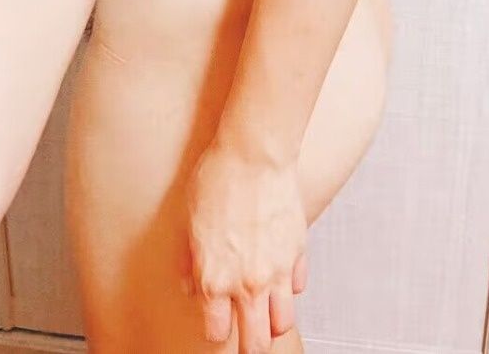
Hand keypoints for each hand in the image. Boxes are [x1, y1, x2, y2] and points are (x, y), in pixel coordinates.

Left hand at [184, 142, 307, 353]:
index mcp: (216, 279)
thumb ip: (191, 261)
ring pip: (282, 322)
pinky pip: (298, 285)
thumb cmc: (218, 179)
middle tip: (245, 334)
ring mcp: (278, 270)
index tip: (216, 324)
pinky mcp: (299, 252)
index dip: (215, 330)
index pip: (216, 332)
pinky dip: (290, 286)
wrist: (254, 154)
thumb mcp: (189, 222)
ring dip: (273, 321)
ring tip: (265, 310)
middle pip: (255, 342)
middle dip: (249, 342)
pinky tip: (280, 273)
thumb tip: (191, 284)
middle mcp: (249, 283)